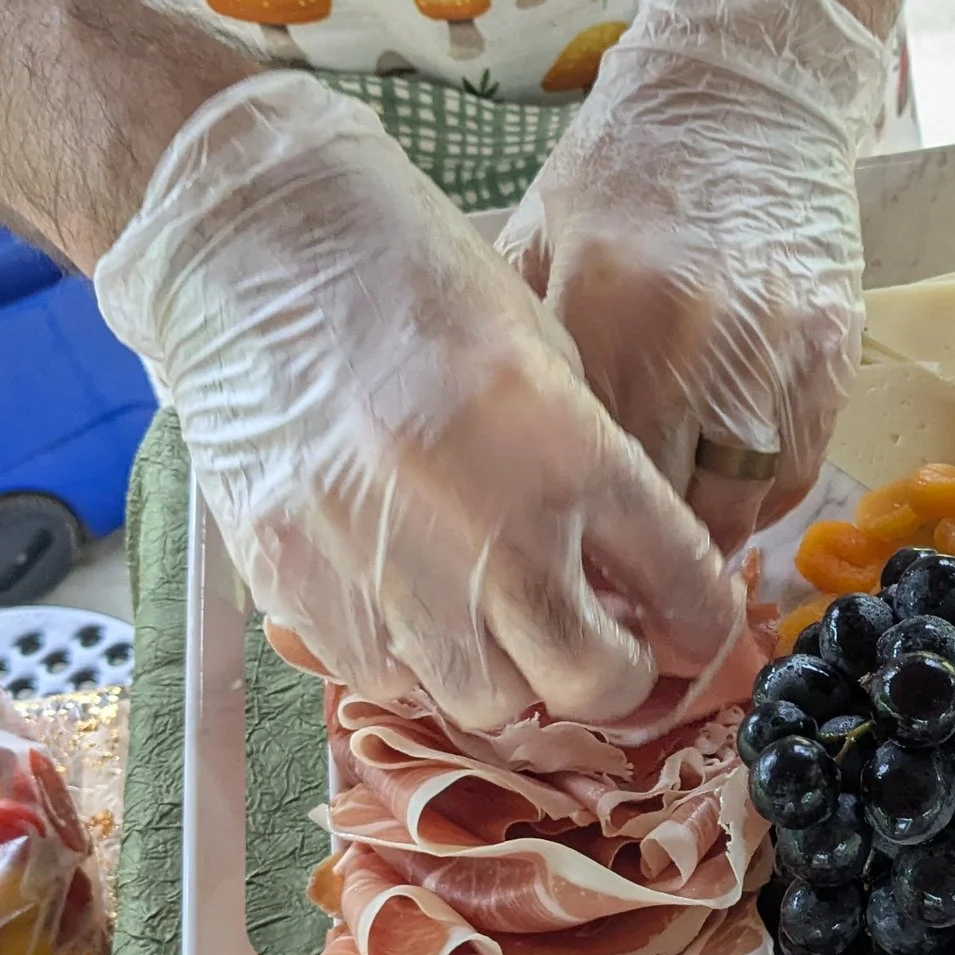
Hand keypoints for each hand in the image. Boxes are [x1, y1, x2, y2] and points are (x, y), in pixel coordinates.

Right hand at [94, 72, 741, 729]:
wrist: (254, 251)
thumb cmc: (415, 281)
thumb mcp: (546, 353)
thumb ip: (597, 469)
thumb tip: (637, 577)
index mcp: (567, 451)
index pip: (682, 592)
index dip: (701, 631)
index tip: (692, 635)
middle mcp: (486, 526)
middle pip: (589, 683)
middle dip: (615, 680)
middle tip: (607, 649)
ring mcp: (386, 569)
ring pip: (485, 703)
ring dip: (512, 679)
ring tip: (504, 629)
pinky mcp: (299, 588)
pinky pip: (385, 677)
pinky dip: (417, 663)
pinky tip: (418, 607)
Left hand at [500, 0, 888, 552]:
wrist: (745, 96)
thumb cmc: (623, 174)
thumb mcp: (539, 238)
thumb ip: (521, 346)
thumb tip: (489, 468)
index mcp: (599, 304)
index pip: (578, 465)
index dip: (564, 530)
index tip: (548, 567)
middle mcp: (689, 334)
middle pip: (657, 500)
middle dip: (630, 551)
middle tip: (604, 582)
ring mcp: (771, 347)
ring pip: (735, 502)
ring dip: (699, 538)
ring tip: (665, 552)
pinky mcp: (830, 351)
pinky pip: (795, 471)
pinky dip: (759, 503)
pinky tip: (724, 500)